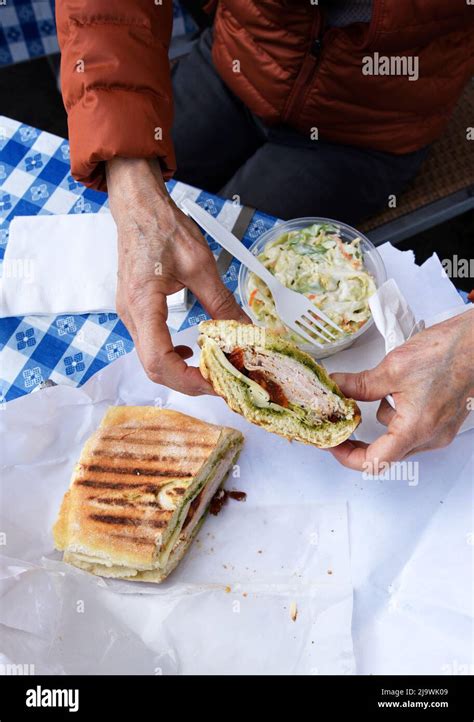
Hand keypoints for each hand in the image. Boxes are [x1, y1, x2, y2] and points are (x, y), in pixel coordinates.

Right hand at [106, 158, 248, 394]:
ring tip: (213, 368)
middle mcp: (131, 315)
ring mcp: (130, 315)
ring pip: (152, 361)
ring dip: (183, 371)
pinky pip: (151, 346)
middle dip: (190, 381)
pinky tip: (192, 349)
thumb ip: (221, 302)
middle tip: (222, 381)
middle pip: (155, 368)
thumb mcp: (200, 264)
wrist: (138, 208)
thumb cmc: (162, 227)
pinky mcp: (135, 312)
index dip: (188, 379)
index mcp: (143, 303)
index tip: (217, 382)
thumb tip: (244, 329)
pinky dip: (173, 356)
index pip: (159, 360)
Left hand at [329, 308, 473, 469]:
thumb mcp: (393, 367)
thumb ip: (360, 384)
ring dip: (381, 421)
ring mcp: (440, 431)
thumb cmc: (449, 353)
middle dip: (359, 438)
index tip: (331, 443)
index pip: (373, 461)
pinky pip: (413, 428)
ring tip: (374, 394)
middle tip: (339, 423)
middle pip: (385, 453)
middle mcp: (431, 437)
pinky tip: (398, 390)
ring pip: (398, 439)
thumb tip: (336, 387)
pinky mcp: (445, 422)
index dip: (346, 455)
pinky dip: (398, 415)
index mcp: (415, 429)